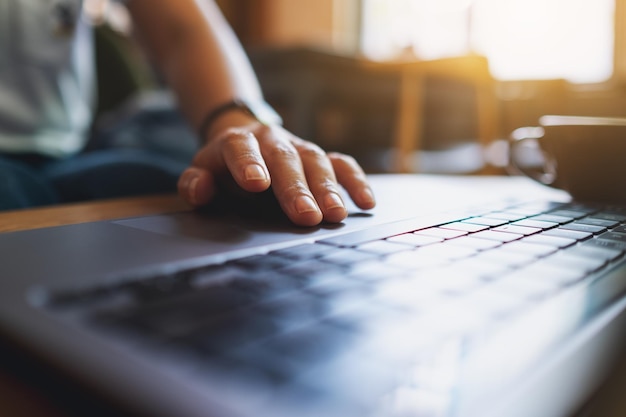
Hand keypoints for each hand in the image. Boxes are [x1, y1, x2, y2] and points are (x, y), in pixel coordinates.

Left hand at [177, 122, 375, 225]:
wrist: (246, 137)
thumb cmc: (223, 165)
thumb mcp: (201, 171)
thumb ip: (194, 182)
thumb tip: (200, 190)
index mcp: (237, 143)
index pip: (241, 149)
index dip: (248, 164)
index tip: (256, 183)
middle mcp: (272, 141)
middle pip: (285, 159)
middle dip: (296, 188)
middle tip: (306, 216)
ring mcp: (299, 147)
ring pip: (316, 161)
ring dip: (328, 188)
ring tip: (335, 215)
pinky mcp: (320, 156)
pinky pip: (342, 163)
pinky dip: (355, 181)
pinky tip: (366, 203)